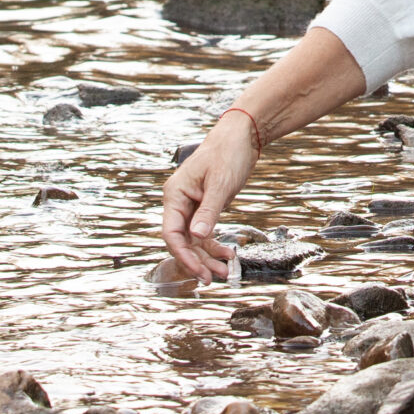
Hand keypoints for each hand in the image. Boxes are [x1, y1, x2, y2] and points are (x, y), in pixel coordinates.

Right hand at [161, 110, 258, 281]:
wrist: (242, 135)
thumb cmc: (229, 153)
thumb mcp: (221, 183)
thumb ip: (209, 211)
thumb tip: (196, 236)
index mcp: (175, 194)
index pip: (171, 233)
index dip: (183, 255)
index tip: (200, 272)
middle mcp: (179, 201)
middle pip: (182, 240)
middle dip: (197, 261)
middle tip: (214, 279)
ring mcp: (191, 204)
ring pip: (194, 239)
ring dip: (207, 256)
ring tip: (225, 271)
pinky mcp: (204, 206)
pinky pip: (204, 231)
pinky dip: (214, 244)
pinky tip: (229, 254)